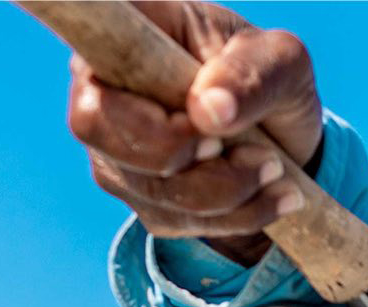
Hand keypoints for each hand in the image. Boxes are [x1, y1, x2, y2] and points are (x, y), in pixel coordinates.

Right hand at [67, 0, 323, 264]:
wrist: (284, 133)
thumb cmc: (272, 78)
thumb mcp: (283, 63)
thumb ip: (250, 75)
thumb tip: (208, 111)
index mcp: (129, 26)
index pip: (83, 34)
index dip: (125, 76)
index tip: (199, 112)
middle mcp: (102, 81)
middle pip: (96, 127)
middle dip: (185, 153)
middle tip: (260, 152)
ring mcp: (111, 142)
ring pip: (144, 185)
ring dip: (226, 191)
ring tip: (275, 169)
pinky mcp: (134, 190)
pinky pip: (169, 218)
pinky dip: (232, 216)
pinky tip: (270, 195)